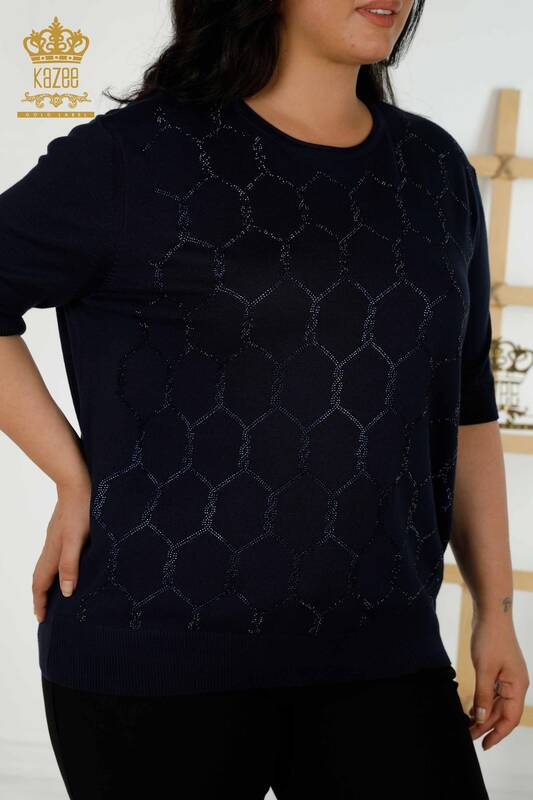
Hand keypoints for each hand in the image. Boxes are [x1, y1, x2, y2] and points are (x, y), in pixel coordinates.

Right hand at [32, 477, 91, 622]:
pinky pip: (56, 555)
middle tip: (45, 612)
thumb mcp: (78, 539)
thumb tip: (66, 592)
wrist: (78, 481)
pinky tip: (68, 565)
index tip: (41, 619)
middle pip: (40, 576)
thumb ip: (71, 564)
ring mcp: (57, 536)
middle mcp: (52, 545)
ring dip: (49, 582)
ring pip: (48, 565)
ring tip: (56, 594)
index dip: (40, 602)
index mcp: (53, 551)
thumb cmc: (82, 509)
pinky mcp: (64, 529)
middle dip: (41, 596)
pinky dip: (57, 567)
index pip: (41, 583)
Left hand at [469, 613, 529, 748]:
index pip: (510, 719)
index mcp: (517, 686)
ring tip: (467, 725)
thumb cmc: (491, 638)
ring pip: (497, 703)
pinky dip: (484, 701)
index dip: (497, 734)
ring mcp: (508, 677)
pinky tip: (472, 708)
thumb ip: (483, 695)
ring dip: (484, 715)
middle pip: (503, 713)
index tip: (483, 745)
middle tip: (468, 736)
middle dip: (486, 726)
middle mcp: (516, 684)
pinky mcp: (500, 670)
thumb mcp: (484, 669)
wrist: (492, 613)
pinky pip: (493, 692)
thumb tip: (481, 718)